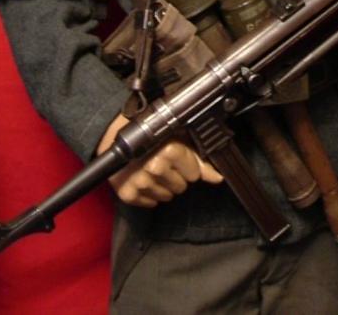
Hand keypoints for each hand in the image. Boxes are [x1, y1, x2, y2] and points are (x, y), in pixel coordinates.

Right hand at [96, 113, 222, 207]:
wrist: (119, 135)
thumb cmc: (153, 134)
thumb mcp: (179, 139)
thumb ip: (200, 160)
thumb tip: (219, 178)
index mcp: (170, 150)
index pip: (194, 175)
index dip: (188, 166)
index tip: (177, 158)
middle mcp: (155, 166)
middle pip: (181, 187)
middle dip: (176, 176)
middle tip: (164, 163)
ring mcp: (141, 181)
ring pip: (167, 197)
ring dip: (163, 186)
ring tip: (153, 170)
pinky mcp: (127, 192)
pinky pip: (149, 203)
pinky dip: (149, 195)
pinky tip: (145, 179)